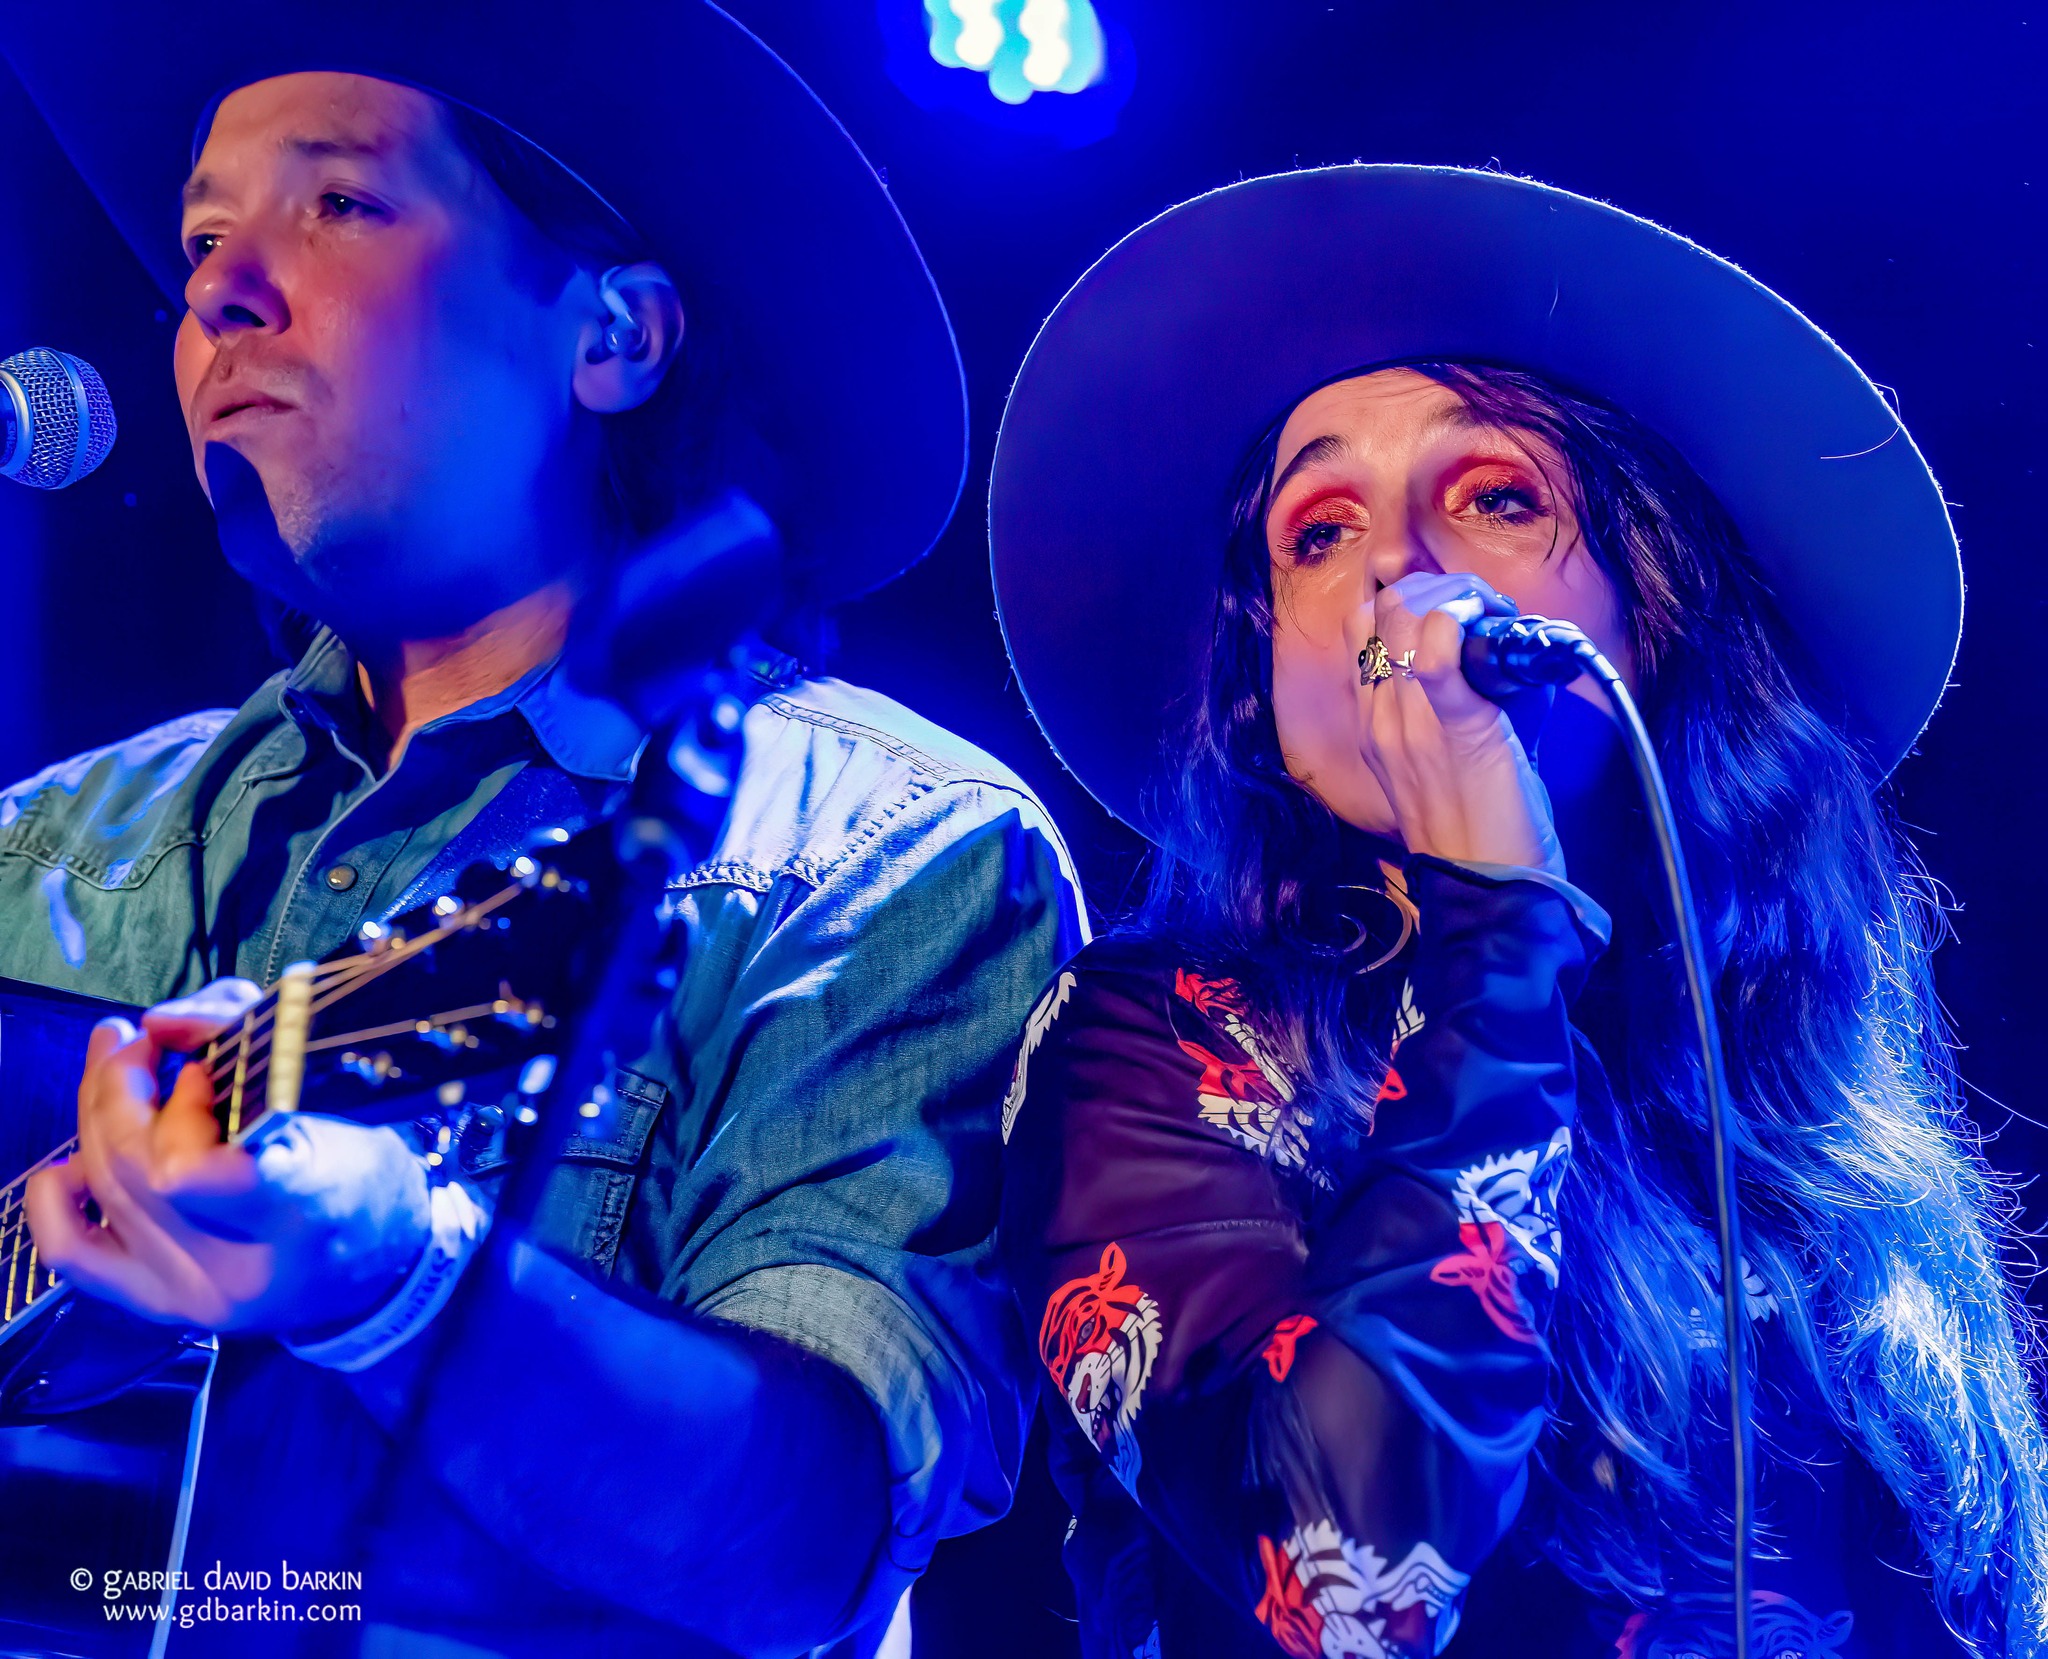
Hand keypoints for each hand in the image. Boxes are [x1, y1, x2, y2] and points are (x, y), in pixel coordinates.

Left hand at [23, 978, 430, 1333]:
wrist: (379, 1266)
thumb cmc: (367, 1173)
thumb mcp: (340, 1096)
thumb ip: (251, 1039)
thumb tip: (159, 1022)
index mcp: (307, 1204)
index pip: (208, 1173)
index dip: (185, 1111)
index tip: (209, 1068)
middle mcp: (241, 1261)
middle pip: (140, 1167)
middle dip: (123, 1085)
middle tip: (141, 1043)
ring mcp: (193, 1290)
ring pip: (108, 1190)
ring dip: (97, 1115)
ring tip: (118, 1070)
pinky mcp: (161, 1305)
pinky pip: (74, 1251)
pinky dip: (55, 1198)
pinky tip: (73, 1161)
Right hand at [1347, 571, 1563, 873]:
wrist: (1488, 890)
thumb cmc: (1480, 830)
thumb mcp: (1446, 761)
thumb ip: (1456, 706)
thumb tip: (1501, 655)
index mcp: (1374, 725)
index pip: (1361, 628)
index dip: (1409, 600)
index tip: (1458, 611)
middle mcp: (1380, 718)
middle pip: (1382, 610)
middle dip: (1439, 587)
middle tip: (1488, 609)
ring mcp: (1409, 724)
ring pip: (1404, 615)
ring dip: (1458, 596)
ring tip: (1496, 616)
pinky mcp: (1455, 731)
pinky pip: (1439, 658)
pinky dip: (1460, 625)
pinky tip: (1487, 623)